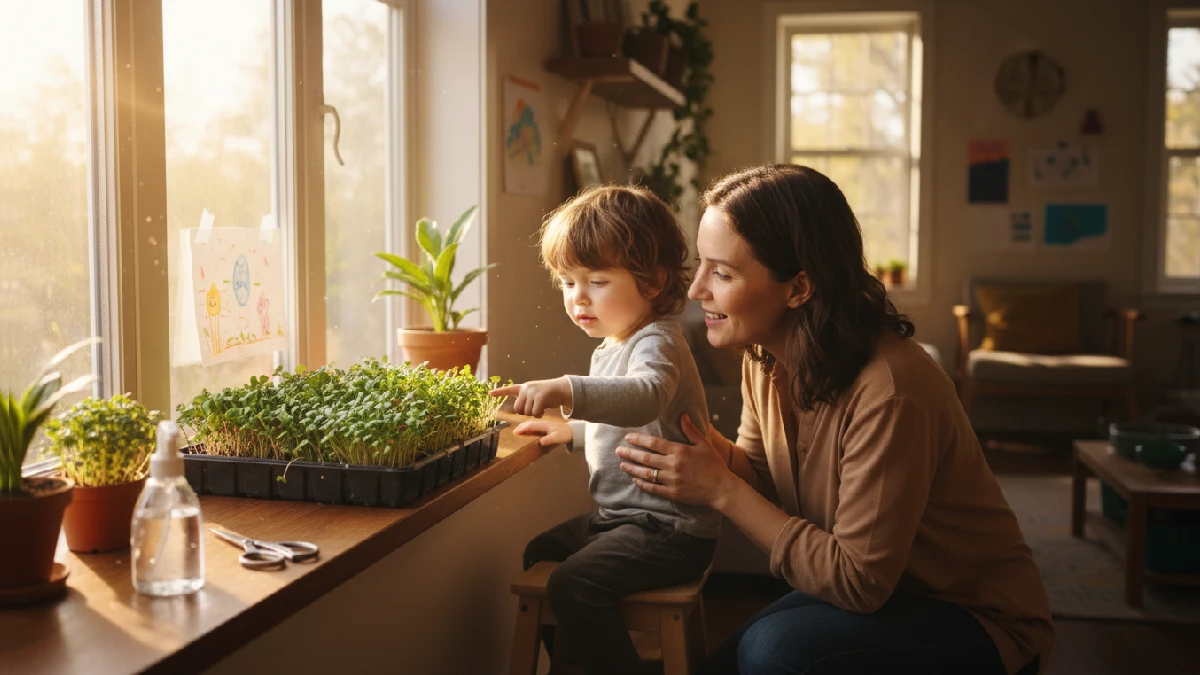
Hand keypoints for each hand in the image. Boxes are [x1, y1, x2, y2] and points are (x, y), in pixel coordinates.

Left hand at [489, 376, 571, 417]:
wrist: (561, 389)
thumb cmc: (548, 394)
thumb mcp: (535, 393)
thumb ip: (526, 398)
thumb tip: (519, 410)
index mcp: (523, 387)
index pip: (509, 389)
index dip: (499, 392)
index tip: (489, 393)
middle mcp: (526, 388)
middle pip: (518, 409)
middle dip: (524, 413)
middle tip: (533, 410)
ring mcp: (533, 392)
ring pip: (526, 412)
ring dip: (533, 414)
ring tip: (540, 409)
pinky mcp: (540, 396)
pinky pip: (535, 413)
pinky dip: (539, 415)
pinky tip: (543, 411)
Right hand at [512, 419, 572, 446]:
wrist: (574, 431)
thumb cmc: (565, 434)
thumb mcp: (557, 438)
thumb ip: (549, 440)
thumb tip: (540, 442)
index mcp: (545, 425)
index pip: (531, 425)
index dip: (523, 428)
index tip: (516, 432)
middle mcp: (544, 423)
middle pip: (530, 423)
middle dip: (521, 426)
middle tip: (514, 431)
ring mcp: (545, 424)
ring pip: (532, 424)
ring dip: (525, 426)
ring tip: (519, 430)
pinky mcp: (547, 427)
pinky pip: (535, 426)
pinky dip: (529, 427)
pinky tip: (529, 430)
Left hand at [616, 414, 735, 508]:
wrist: (721, 488)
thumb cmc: (714, 465)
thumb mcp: (703, 444)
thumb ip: (690, 430)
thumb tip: (682, 415)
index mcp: (679, 451)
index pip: (654, 443)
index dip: (638, 440)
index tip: (627, 437)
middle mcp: (673, 465)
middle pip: (646, 458)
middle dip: (630, 454)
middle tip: (618, 451)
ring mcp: (671, 480)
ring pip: (646, 473)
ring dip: (632, 469)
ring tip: (622, 465)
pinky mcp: (672, 493)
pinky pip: (653, 488)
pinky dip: (642, 483)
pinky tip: (635, 479)